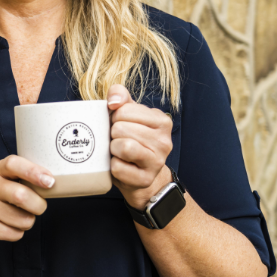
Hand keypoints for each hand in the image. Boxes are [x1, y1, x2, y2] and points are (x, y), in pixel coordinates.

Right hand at [0, 155, 52, 244]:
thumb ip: (21, 177)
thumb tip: (53, 184)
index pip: (14, 164)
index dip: (34, 171)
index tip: (50, 181)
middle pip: (22, 196)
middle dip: (38, 205)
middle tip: (38, 206)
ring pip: (24, 220)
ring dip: (28, 221)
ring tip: (17, 216)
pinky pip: (15, 234)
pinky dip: (17, 232)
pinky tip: (6, 225)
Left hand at [107, 84, 173, 209]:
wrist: (138, 174)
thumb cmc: (130, 138)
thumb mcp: (128, 114)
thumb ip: (120, 97)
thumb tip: (113, 100)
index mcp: (162, 121)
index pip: (124, 110)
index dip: (114, 117)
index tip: (120, 125)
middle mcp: (164, 141)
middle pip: (121, 128)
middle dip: (112, 134)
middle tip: (118, 140)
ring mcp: (157, 162)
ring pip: (122, 147)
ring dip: (112, 149)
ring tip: (118, 151)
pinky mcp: (145, 179)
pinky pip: (118, 168)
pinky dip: (112, 166)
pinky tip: (120, 164)